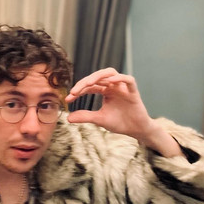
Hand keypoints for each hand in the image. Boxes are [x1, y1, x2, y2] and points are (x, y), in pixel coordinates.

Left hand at [65, 68, 181, 156]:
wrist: (135, 130)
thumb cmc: (119, 123)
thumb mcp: (99, 119)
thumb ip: (85, 116)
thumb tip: (68, 118)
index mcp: (105, 91)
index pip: (89, 86)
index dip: (78, 90)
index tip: (68, 99)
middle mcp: (113, 86)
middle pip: (98, 77)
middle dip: (85, 82)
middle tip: (74, 91)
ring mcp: (123, 87)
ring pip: (111, 73)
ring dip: (99, 76)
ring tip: (88, 83)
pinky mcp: (133, 92)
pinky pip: (129, 80)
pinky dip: (120, 78)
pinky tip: (111, 81)